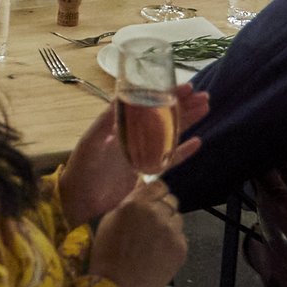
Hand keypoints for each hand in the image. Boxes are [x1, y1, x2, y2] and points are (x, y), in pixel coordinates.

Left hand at [56, 84, 207, 225]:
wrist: (80, 199)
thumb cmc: (82, 167)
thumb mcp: (91, 141)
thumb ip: (106, 121)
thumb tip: (121, 95)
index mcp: (120, 124)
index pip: (148, 104)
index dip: (166, 95)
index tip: (185, 87)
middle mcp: (134, 135)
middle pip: (163, 117)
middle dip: (182, 105)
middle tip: (204, 96)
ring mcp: (142, 153)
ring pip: (170, 134)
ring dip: (187, 122)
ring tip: (205, 108)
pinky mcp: (147, 171)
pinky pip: (169, 159)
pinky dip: (183, 152)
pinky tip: (198, 142)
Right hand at [90, 180, 188, 286]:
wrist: (119, 286)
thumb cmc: (107, 253)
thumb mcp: (110, 220)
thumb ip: (129, 202)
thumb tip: (142, 189)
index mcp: (137, 203)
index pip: (159, 186)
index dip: (155, 193)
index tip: (151, 200)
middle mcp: (158, 213)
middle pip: (171, 201)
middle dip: (162, 208)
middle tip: (151, 224)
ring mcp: (172, 231)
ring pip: (177, 219)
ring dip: (168, 225)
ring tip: (153, 241)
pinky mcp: (181, 248)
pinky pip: (180, 237)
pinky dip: (171, 242)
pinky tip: (158, 253)